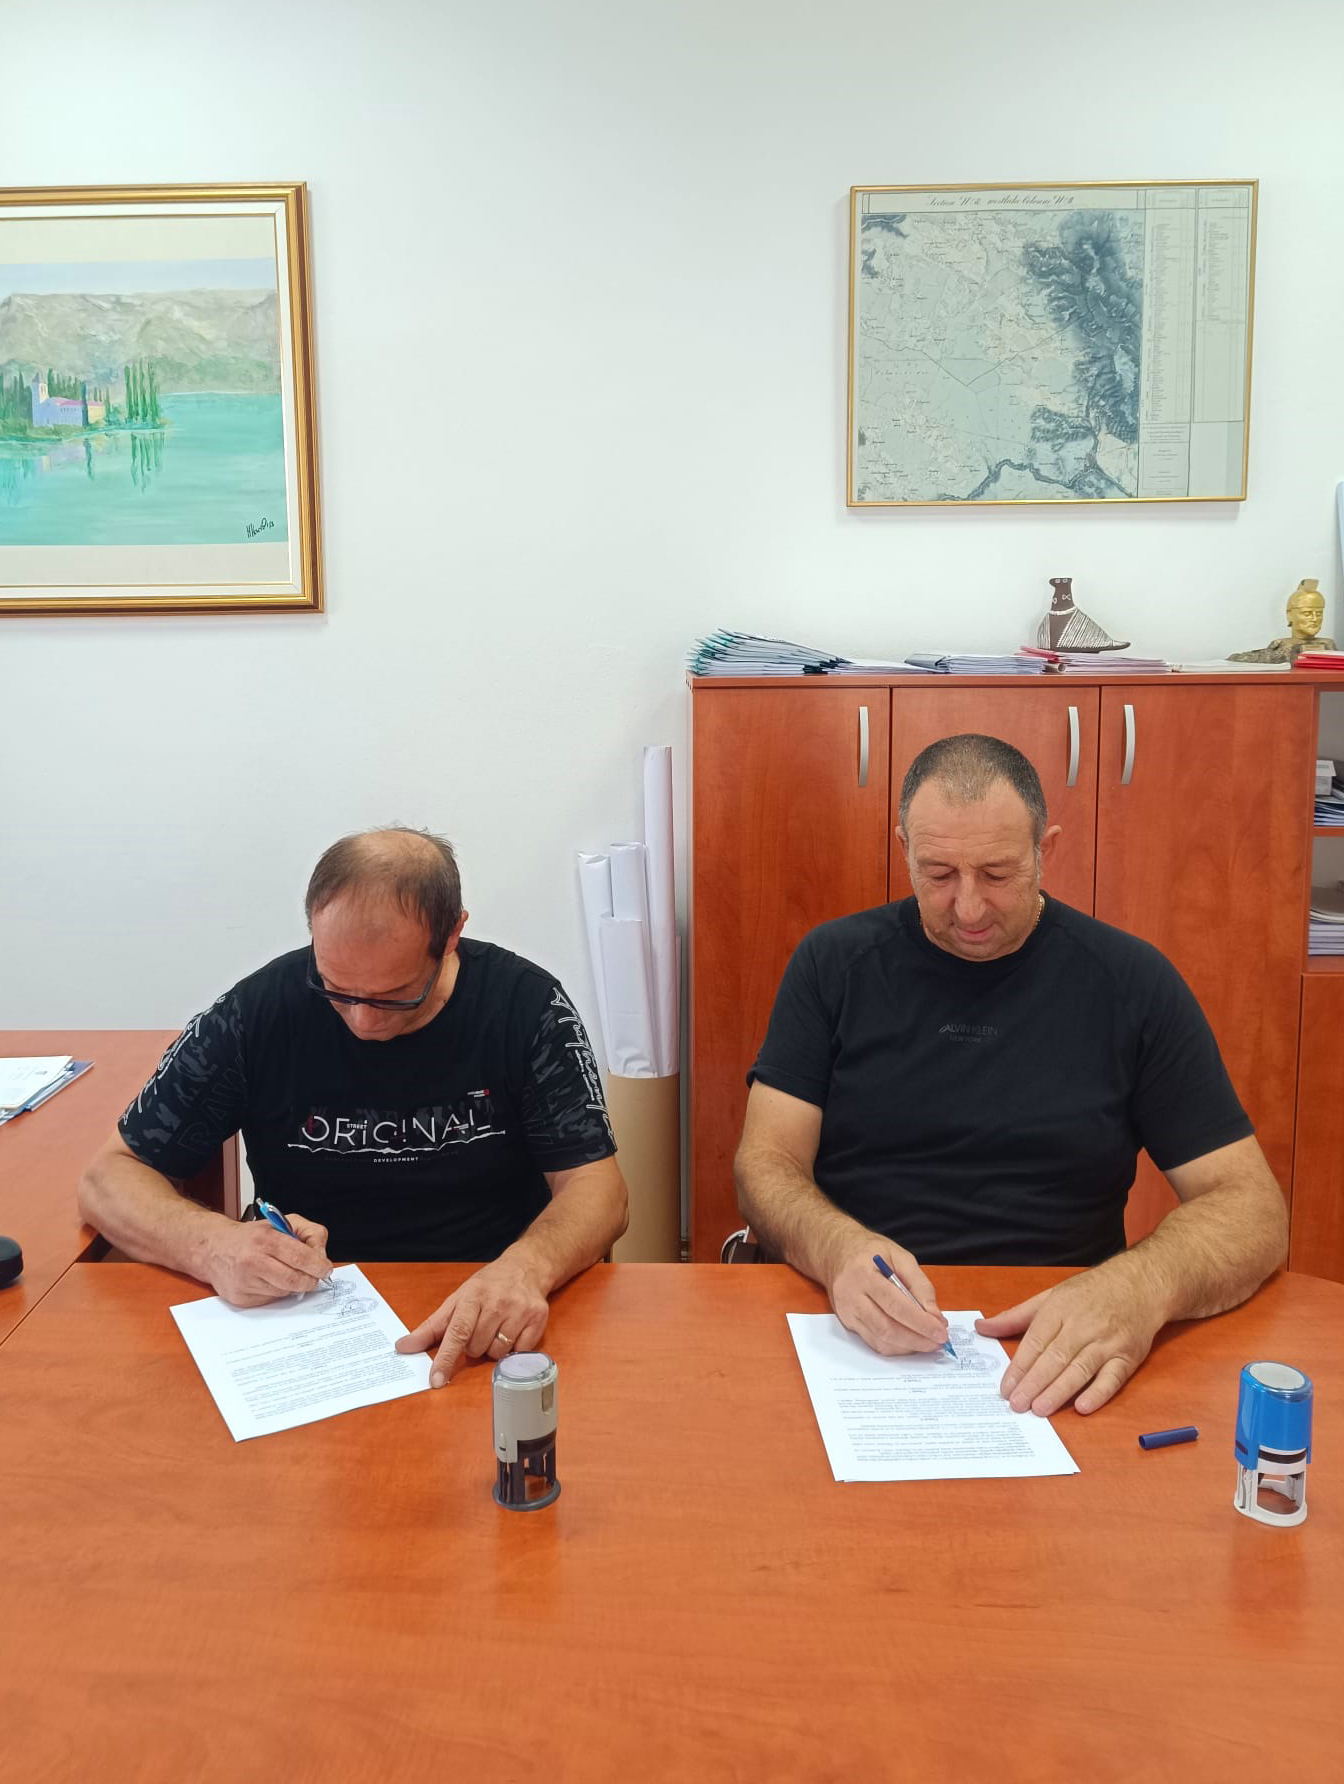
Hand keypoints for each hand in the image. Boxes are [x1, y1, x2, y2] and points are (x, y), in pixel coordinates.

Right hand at [205, 1211, 331, 1306]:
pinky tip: (269, 1280)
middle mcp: (253, 1261)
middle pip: (294, 1280)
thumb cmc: (252, 1237)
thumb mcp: (282, 1222)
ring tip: (286, 1273)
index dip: (318, 1266)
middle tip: (314, 1277)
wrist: (213, 1247)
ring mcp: (245, 1282)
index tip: (326, 1269)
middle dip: (310, 1280)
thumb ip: (309, 1233)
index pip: (301, 1257)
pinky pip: (270, 1300)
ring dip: (293, 1286)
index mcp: (265, 1239)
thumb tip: (321, 1257)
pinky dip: (277, 1292)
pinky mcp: (241, 1298)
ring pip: (284, 1292)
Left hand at [395, 1255, 549, 1387]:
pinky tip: (512, 1331)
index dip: (445, 1358)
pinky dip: (513, 1349)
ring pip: (497, 1353)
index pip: (457, 1332)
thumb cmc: (487, 1287)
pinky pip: (519, 1353)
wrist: (527, 1267)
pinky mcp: (538, 1319)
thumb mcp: (456, 1300)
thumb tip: (403, 1347)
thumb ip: (430, 1327)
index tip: (435, 1380)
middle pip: (476, 1347)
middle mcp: (497, 1303)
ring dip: (492, 1348)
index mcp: (472, 1297)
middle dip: (473, 1346)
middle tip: (479, 1328)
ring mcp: (519, 1311)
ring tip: (496, 1328)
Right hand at [828, 1240, 949, 1355]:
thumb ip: (919, 1284)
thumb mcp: (900, 1256)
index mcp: (864, 1274)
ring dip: (908, 1346)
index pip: (895, 1305)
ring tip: (928, 1342)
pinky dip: (896, 1347)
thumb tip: (934, 1315)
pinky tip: (910, 1341)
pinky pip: (874, 1342)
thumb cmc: (870, 1252)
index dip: (920, 1322)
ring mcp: (847, 1312)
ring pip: (880, 1340)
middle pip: (887, 1328)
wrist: (837, 1253)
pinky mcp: (847, 1323)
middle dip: (917, 1339)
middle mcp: (851, 1296)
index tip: (941, 1331)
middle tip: (938, 1341)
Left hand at [975, 1266, 1165, 1415]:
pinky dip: (1098, 1393)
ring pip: (1080, 1369)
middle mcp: (1083, 1326)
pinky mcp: (1128, 1356)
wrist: (1140, 1283)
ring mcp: (1107, 1342)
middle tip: (1017, 1404)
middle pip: (1055, 1358)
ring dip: (1058, 1391)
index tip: (1005, 1387)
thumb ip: (1016, 1316)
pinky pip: (1113, 1378)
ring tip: (1039, 1409)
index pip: (1035, 1341)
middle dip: (1034, 1383)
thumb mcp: (1050, 1296)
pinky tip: (1082, 1406)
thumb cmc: (1091, 1291)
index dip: (1019, 1366)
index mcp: (1060, 1309)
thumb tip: (982, 1327)